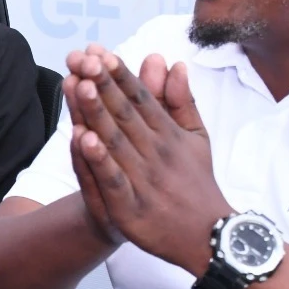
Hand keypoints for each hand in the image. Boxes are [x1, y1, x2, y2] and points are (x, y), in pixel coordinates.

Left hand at [70, 48, 232, 274]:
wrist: (209, 237)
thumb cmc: (197, 184)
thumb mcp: (197, 138)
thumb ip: (182, 101)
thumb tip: (176, 63)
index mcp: (168, 134)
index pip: (141, 99)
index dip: (120, 75)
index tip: (101, 51)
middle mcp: (156, 152)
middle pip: (125, 114)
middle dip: (103, 85)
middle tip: (84, 58)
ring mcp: (144, 180)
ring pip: (116, 142)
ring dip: (97, 113)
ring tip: (80, 85)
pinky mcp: (131, 208)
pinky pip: (113, 180)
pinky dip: (99, 160)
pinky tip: (83, 140)